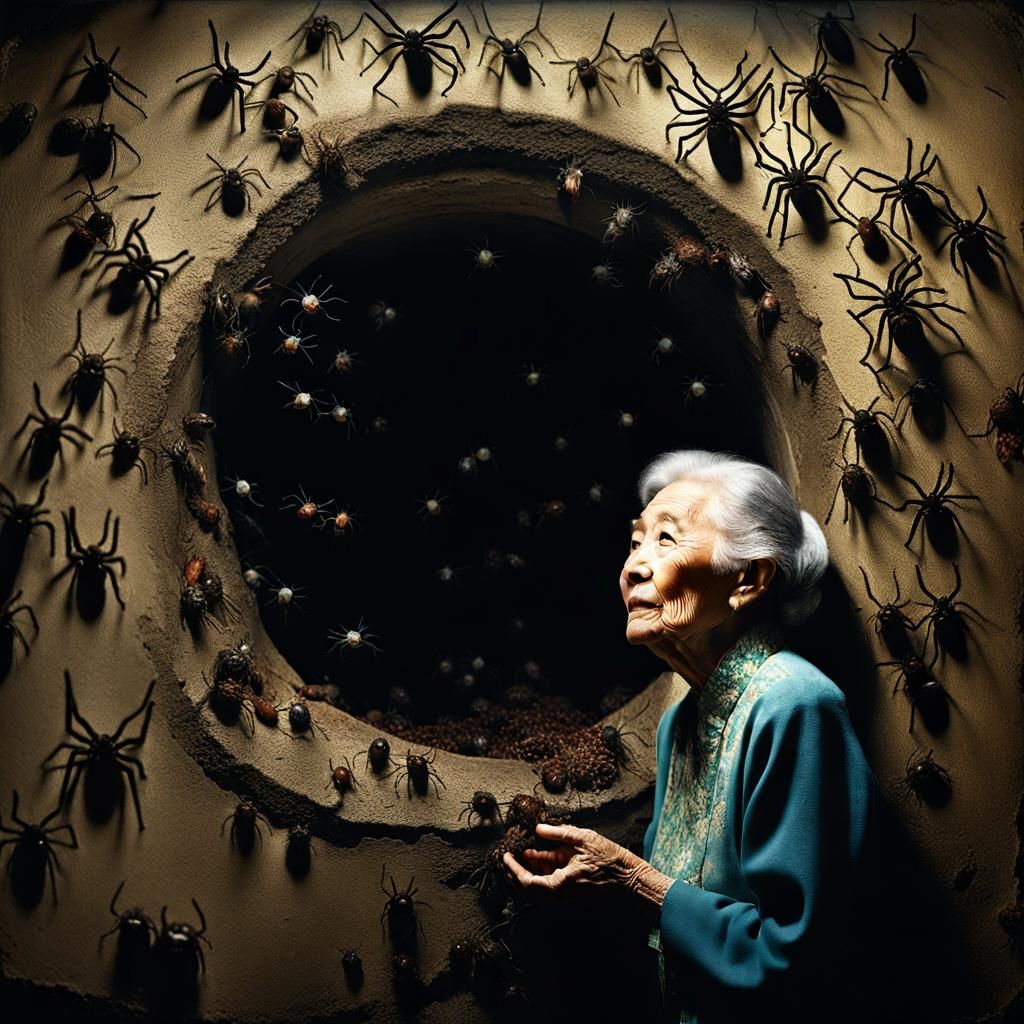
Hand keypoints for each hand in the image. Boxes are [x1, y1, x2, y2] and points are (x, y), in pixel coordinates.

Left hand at [502, 822, 638, 893]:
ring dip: (528, 875)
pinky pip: (550, 892)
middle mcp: (559, 900)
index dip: (512, 869)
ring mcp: (566, 903)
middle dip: (515, 874)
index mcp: (558, 887)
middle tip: (508, 858)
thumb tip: (538, 829)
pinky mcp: (573, 901)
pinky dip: (541, 877)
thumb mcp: (584, 839)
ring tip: (524, 854)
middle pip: (528, 891)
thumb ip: (558, 834)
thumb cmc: (611, 861)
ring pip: (538, 892)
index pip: (525, 882)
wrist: (633, 884)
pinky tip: (542, 860)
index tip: (505, 856)